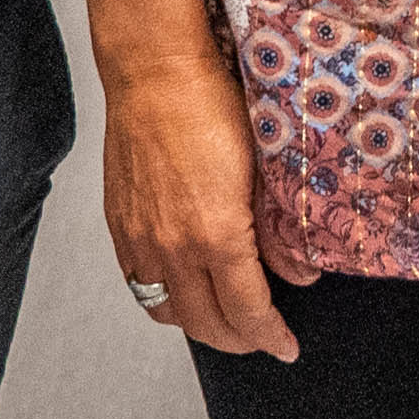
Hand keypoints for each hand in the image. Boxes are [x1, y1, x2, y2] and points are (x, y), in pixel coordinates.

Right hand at [99, 52, 296, 358]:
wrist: (153, 72)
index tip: (286, 347)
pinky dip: (164, 299)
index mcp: (217, 236)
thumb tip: (298, 273)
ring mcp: (141, 239)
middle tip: (262, 337)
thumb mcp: (263, 166)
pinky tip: (183, 288)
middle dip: (240, 340)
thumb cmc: (210, 104)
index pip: (247, 313)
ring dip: (199, 325)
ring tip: (224, 318)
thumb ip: (278, 230)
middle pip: (207, 325)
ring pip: (168, 313)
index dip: (271, 338)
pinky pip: (138, 285)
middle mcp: (173, 247)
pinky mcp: (119, 226)